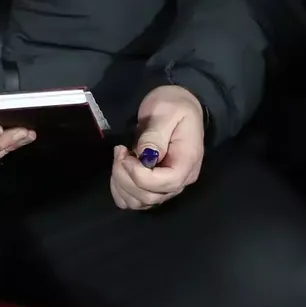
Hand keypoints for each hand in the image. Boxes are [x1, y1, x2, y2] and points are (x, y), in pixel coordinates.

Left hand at [109, 85, 204, 210]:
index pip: (165, 184)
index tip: (124, 152)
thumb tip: (145, 157)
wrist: (178, 105)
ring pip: (141, 202)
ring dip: (121, 184)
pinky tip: (118, 171)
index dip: (139, 174)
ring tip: (119, 158)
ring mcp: (167, 185)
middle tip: (119, 151)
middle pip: (150, 196)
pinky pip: (136, 200)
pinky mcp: (155, 185)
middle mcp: (180, 180)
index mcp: (187, 162)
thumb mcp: (167, 111)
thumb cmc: (174, 104)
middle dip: (126, 177)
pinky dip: (121, 191)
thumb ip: (155, 135)